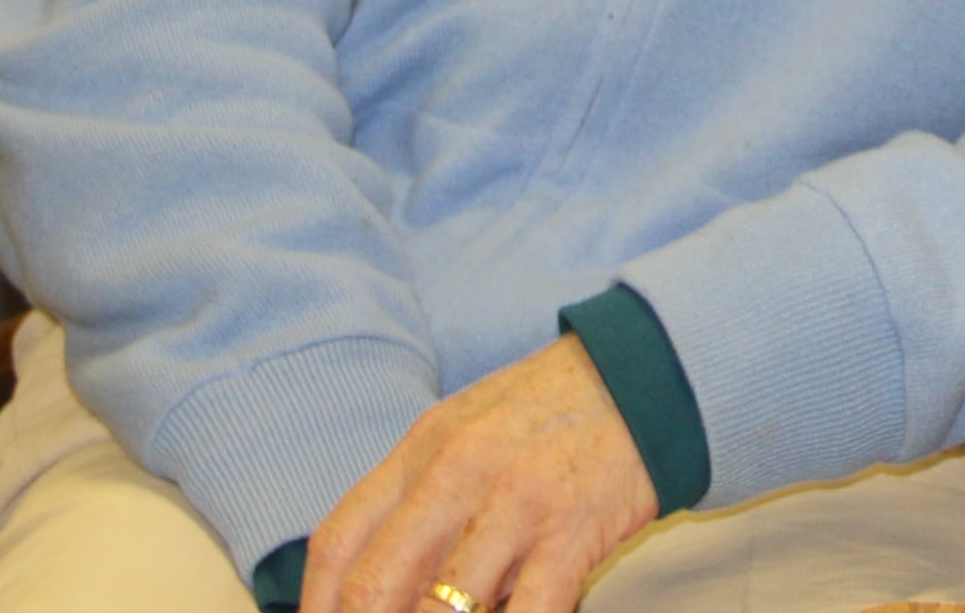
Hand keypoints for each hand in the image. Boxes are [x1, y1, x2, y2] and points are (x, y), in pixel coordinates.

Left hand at [300, 333, 659, 612]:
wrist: (646, 376)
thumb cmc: (551, 413)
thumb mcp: (466, 432)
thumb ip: (419, 499)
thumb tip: (379, 585)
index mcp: (423, 449)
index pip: (339, 543)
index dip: (318, 608)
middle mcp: (458, 473)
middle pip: (376, 587)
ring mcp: (515, 503)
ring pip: (442, 611)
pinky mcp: (572, 531)